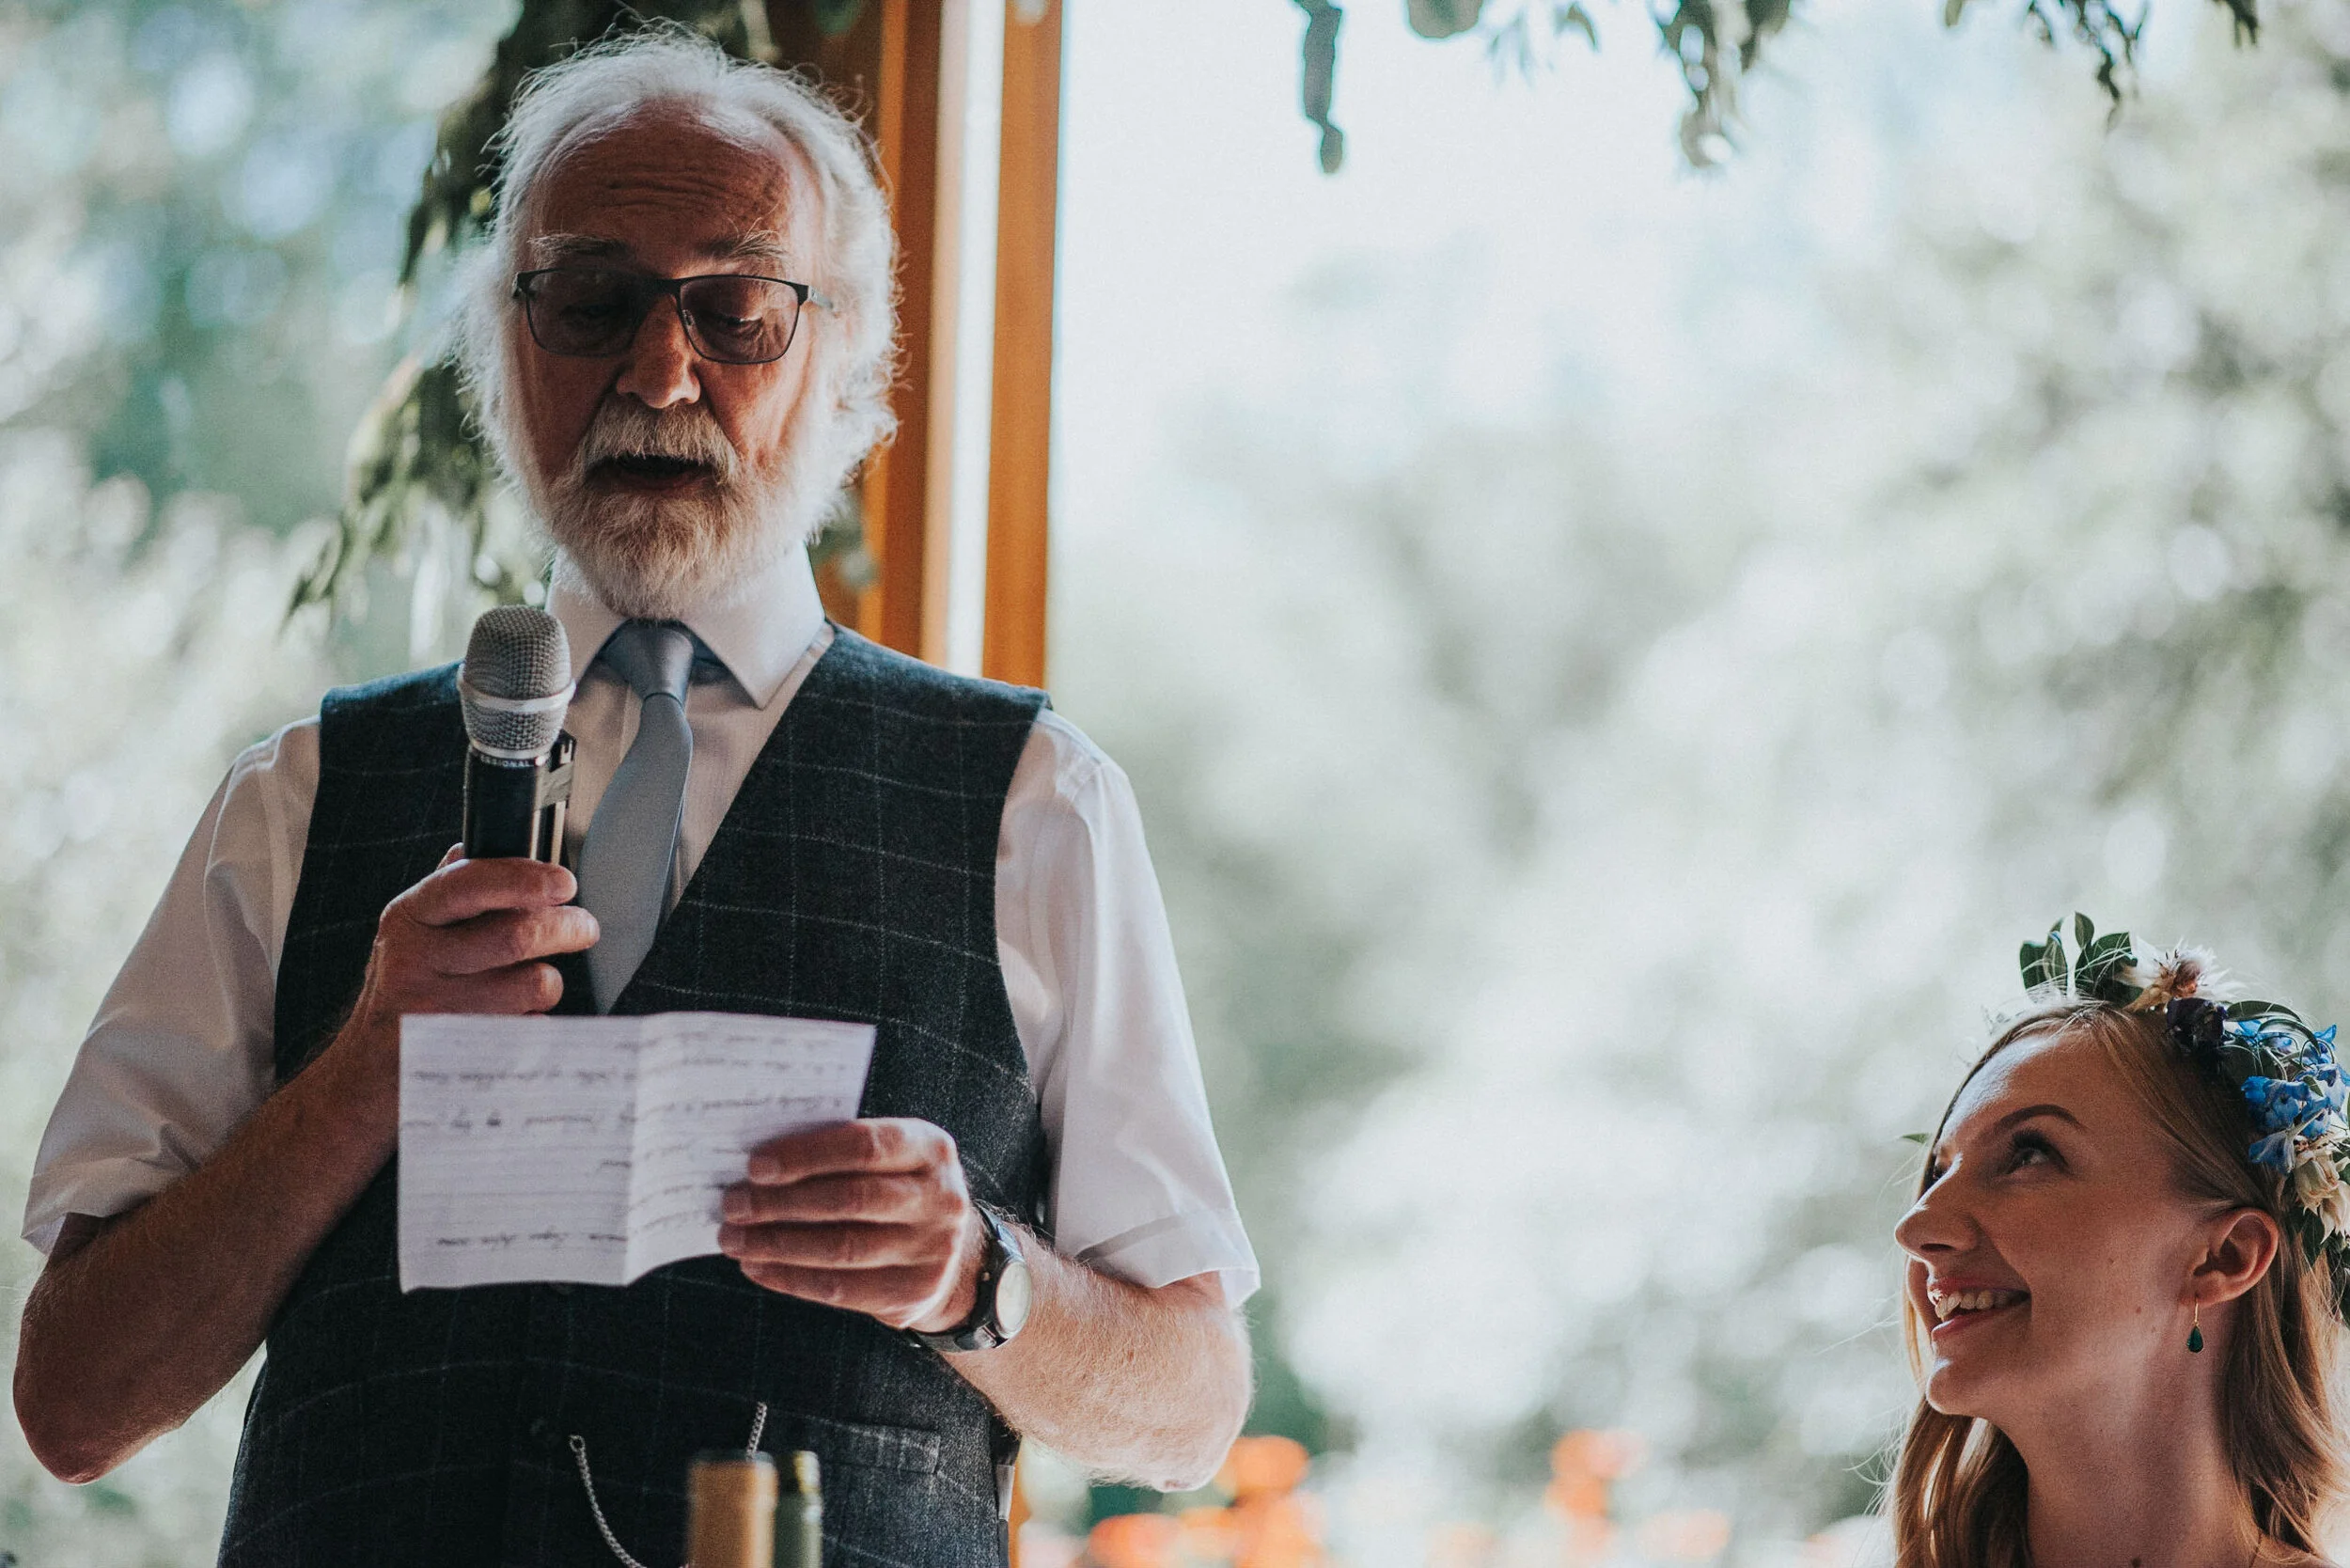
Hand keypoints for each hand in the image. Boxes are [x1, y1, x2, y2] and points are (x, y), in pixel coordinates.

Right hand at [324, 847, 598, 1126]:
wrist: (365, 1073)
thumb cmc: (407, 990)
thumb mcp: (414, 933)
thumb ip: (452, 891)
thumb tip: (487, 845)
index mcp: (409, 916)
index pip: (469, 883)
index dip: (524, 879)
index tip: (564, 883)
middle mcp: (414, 960)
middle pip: (516, 935)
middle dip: (566, 927)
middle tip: (584, 928)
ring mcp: (434, 1011)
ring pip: (531, 984)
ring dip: (550, 981)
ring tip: (538, 981)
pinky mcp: (458, 1055)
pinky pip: (529, 1029)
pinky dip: (536, 1021)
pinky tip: (515, 1020)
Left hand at [718, 1118, 982, 1332]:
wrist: (953, 1252)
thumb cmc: (894, 1189)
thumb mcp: (888, 1160)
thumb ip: (839, 1154)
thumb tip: (758, 1169)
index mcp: (930, 1148)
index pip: (866, 1146)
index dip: (808, 1156)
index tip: (755, 1166)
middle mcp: (941, 1197)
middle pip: (851, 1199)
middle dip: (782, 1203)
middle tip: (732, 1205)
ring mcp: (932, 1250)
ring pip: (841, 1248)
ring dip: (777, 1244)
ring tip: (735, 1239)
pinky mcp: (912, 1293)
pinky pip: (840, 1289)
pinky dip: (790, 1278)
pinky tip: (757, 1267)